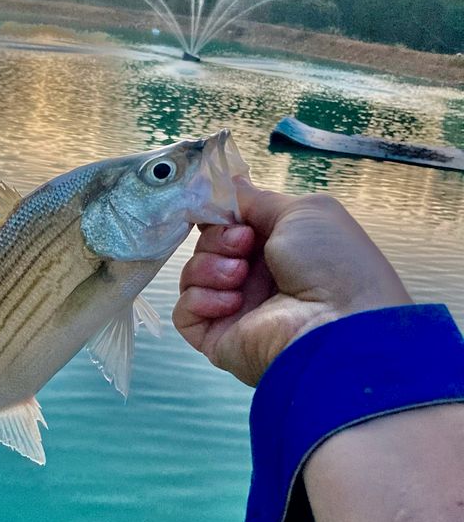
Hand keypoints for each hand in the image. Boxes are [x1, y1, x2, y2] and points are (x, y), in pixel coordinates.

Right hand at [173, 178, 411, 385]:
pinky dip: (201, 298)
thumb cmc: (331, 262)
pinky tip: (231, 302)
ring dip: (210, 266)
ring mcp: (235, 309)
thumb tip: (228, 184)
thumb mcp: (303, 211)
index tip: (219, 207)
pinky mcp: (216, 337)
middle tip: (243, 245)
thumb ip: (257, 200)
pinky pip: (185, 311)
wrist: (336, 326)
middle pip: (209, 244)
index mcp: (279, 247)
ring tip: (240, 276)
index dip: (221, 213)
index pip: (232, 224)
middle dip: (220, 238)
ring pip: (193, 274)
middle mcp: (256, 277)